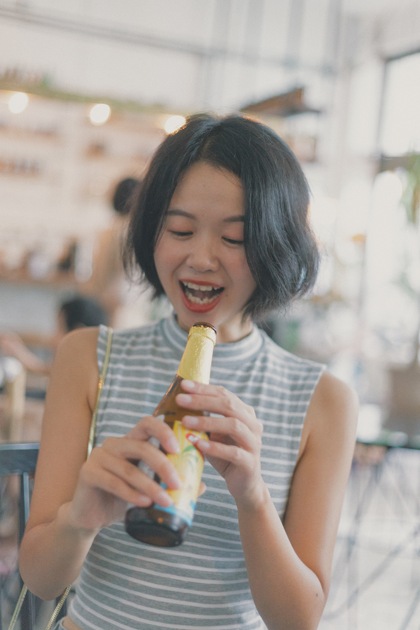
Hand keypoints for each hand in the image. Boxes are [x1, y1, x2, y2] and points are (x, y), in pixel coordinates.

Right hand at [67, 415, 181, 531]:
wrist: (90, 516)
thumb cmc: (122, 498)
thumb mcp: (148, 488)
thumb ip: (169, 483)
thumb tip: (201, 486)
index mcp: (130, 441)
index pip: (147, 423)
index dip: (163, 431)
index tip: (179, 449)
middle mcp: (114, 444)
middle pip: (142, 446)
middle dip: (163, 465)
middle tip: (178, 483)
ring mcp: (99, 456)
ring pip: (130, 469)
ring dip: (151, 486)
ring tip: (166, 500)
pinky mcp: (88, 473)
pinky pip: (114, 483)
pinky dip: (132, 494)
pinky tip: (145, 503)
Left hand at [177, 380, 265, 508]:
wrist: (244, 486)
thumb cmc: (225, 456)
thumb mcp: (213, 434)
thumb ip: (204, 419)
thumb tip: (178, 403)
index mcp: (245, 413)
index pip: (224, 394)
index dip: (204, 388)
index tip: (183, 385)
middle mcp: (253, 425)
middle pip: (229, 406)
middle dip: (203, 400)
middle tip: (180, 399)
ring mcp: (254, 443)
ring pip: (233, 425)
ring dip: (207, 421)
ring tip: (185, 421)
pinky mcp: (250, 462)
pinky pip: (233, 452)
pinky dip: (215, 447)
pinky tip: (198, 444)